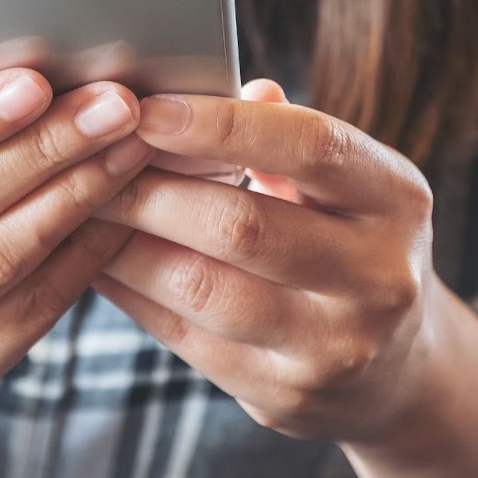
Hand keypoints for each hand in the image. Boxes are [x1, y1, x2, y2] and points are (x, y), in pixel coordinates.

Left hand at [90, 79, 439, 444]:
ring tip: (82, 204)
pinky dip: (128, 291)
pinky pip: (182, 336)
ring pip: (200, 288)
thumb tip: (209, 82)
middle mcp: (378, 276)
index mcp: (396, 198)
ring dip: (125, 242)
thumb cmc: (346, 240)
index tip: (147, 107)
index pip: (310, 147)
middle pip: (242, 225)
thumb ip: (280, 133)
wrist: (396, 370)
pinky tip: (95, 258)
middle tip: (88, 158)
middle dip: (150, 188)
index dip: (222, 125)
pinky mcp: (282, 394)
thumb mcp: (344, 182)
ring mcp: (333, 346)